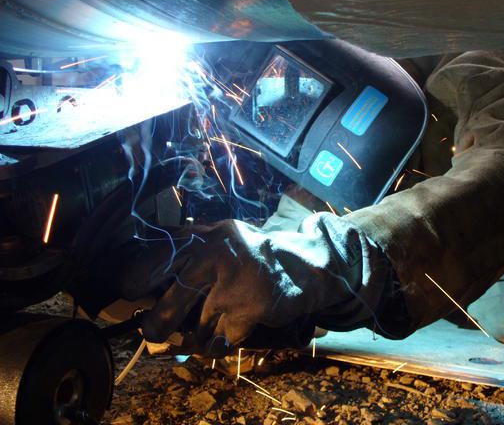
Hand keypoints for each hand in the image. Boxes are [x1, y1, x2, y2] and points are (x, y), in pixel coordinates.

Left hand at [117, 214, 386, 353]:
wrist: (301, 266)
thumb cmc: (252, 254)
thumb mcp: (221, 237)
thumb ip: (188, 246)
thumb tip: (141, 276)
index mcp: (205, 235)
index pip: (159, 256)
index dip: (137, 277)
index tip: (126, 291)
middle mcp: (216, 253)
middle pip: (174, 298)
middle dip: (159, 322)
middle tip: (152, 332)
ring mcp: (234, 282)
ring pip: (199, 325)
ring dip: (198, 335)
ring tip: (204, 330)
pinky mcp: (250, 308)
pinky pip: (220, 340)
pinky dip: (220, 343)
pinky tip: (227, 333)